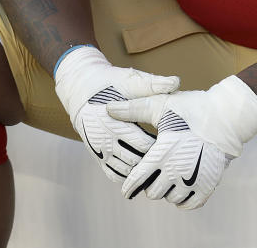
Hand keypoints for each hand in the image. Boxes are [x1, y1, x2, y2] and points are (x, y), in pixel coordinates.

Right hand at [54, 46, 180, 183]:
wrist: (80, 89)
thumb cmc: (109, 82)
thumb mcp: (129, 80)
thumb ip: (153, 84)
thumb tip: (176, 82)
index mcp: (113, 121)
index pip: (143, 144)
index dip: (161, 146)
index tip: (176, 143)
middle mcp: (103, 139)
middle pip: (136, 161)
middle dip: (153, 160)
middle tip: (173, 158)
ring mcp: (99, 150)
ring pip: (126, 171)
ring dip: (142, 170)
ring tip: (161, 165)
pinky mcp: (97, 156)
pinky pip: (114, 174)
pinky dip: (129, 175)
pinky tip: (143, 169)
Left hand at [106, 75, 256, 208]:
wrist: (227, 116)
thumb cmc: (191, 108)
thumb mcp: (160, 104)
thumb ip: (133, 109)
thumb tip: (108, 109)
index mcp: (163, 152)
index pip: (139, 178)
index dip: (130, 187)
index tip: (125, 191)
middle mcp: (178, 170)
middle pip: (153, 193)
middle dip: (150, 183)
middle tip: (153, 170)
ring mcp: (194, 180)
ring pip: (171, 199)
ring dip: (166, 190)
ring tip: (167, 174)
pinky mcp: (209, 184)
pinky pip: (190, 204)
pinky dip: (183, 199)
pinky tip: (179, 186)